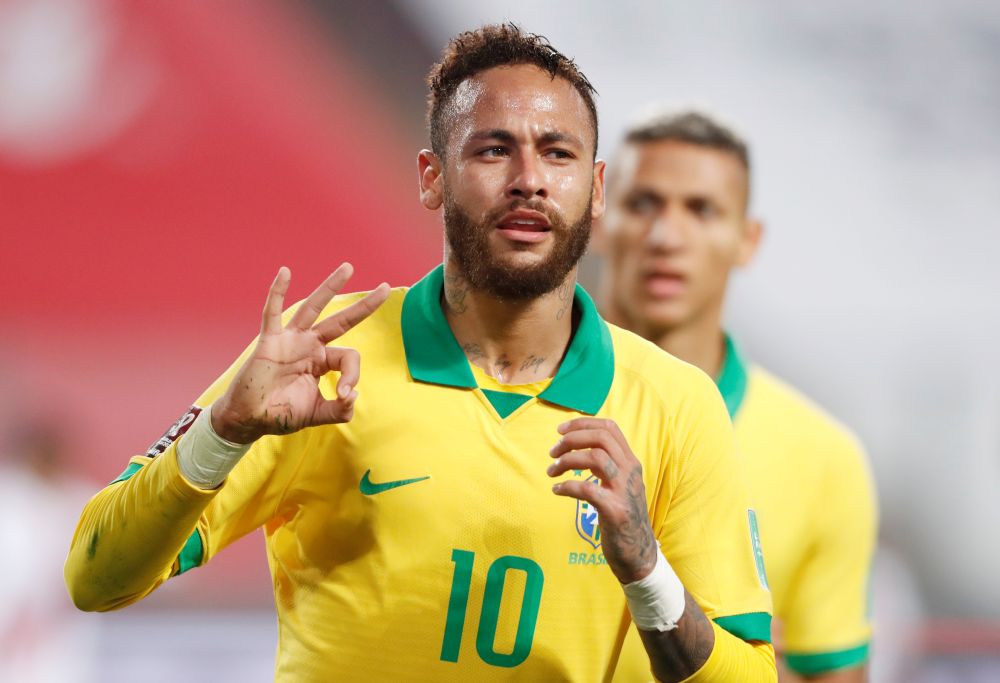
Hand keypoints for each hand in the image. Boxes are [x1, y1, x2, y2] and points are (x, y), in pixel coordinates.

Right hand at [211, 263, 388, 443]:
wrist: (249, 419)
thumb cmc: (282, 414)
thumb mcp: (317, 414)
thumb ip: (339, 410)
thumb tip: (353, 395)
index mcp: (322, 362)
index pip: (348, 358)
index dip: (352, 375)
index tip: (343, 394)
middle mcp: (309, 346)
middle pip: (341, 320)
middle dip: (364, 306)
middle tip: (385, 288)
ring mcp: (290, 340)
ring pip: (313, 308)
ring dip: (331, 287)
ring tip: (349, 268)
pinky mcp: (269, 341)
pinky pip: (272, 312)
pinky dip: (277, 292)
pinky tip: (285, 272)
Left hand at [548, 418, 657, 583]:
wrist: (638, 553)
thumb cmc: (623, 516)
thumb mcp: (620, 484)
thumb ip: (606, 464)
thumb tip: (578, 445)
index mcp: (631, 462)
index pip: (610, 428)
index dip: (583, 423)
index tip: (561, 430)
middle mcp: (630, 471)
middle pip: (601, 438)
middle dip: (571, 439)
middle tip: (553, 451)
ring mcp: (624, 490)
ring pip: (595, 458)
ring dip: (567, 460)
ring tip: (551, 471)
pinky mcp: (615, 511)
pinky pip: (587, 490)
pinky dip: (567, 486)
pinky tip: (557, 490)